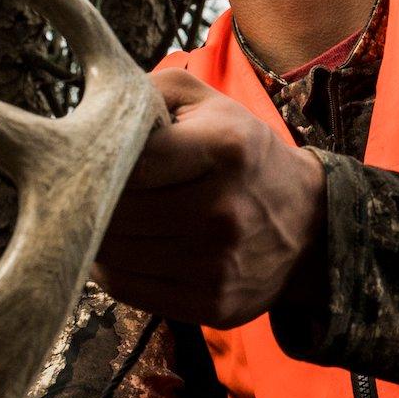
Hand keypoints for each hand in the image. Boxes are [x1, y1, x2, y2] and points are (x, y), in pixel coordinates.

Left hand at [93, 68, 324, 327]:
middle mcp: (223, 211)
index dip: (98, 160)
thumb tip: (89, 115)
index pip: (129, 161)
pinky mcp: (211, 304)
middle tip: (89, 189)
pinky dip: (111, 267)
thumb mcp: (207, 103)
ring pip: (112, 253)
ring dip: (97, 235)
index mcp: (225, 148)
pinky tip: (124, 248)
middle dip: (91, 199)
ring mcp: (218, 265)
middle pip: (114, 212)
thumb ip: (146, 93)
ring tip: (109, 217)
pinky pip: (126, 287)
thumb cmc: (243, 153)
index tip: (89, 156)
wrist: (309, 223)